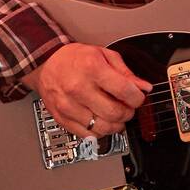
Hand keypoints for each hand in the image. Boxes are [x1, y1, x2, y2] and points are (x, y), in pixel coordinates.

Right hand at [20, 43, 151, 137]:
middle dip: (128, 113)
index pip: (124, 91)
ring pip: (102, 127)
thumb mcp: (104, 55)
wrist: (46, 64)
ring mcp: (68, 105)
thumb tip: (143, 87)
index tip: (138, 98)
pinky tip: (101, 121)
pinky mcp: (61, 118)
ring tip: (116, 116)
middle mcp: (78, 88)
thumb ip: (126, 72)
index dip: (137, 98)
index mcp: (92, 68)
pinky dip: (99, 131)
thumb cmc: (75, 59)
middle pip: (114, 112)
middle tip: (128, 108)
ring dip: (115, 125)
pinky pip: (87, 134)